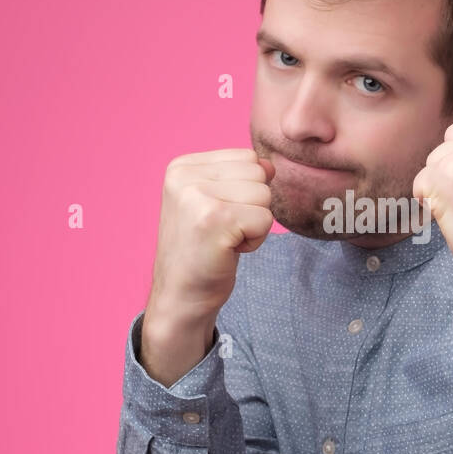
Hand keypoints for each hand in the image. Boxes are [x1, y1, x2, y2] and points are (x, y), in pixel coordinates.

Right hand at [148, 148, 275, 323]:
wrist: (181, 296)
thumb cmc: (201, 251)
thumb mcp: (215, 203)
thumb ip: (239, 178)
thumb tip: (271, 165)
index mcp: (182, 166)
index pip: (246, 157)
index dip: (244, 191)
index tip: (217, 217)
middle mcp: (185, 176)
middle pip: (258, 173)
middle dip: (252, 207)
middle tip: (222, 232)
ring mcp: (197, 196)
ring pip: (264, 195)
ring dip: (254, 224)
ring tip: (224, 240)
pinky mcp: (214, 219)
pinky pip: (264, 219)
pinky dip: (255, 241)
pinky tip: (228, 250)